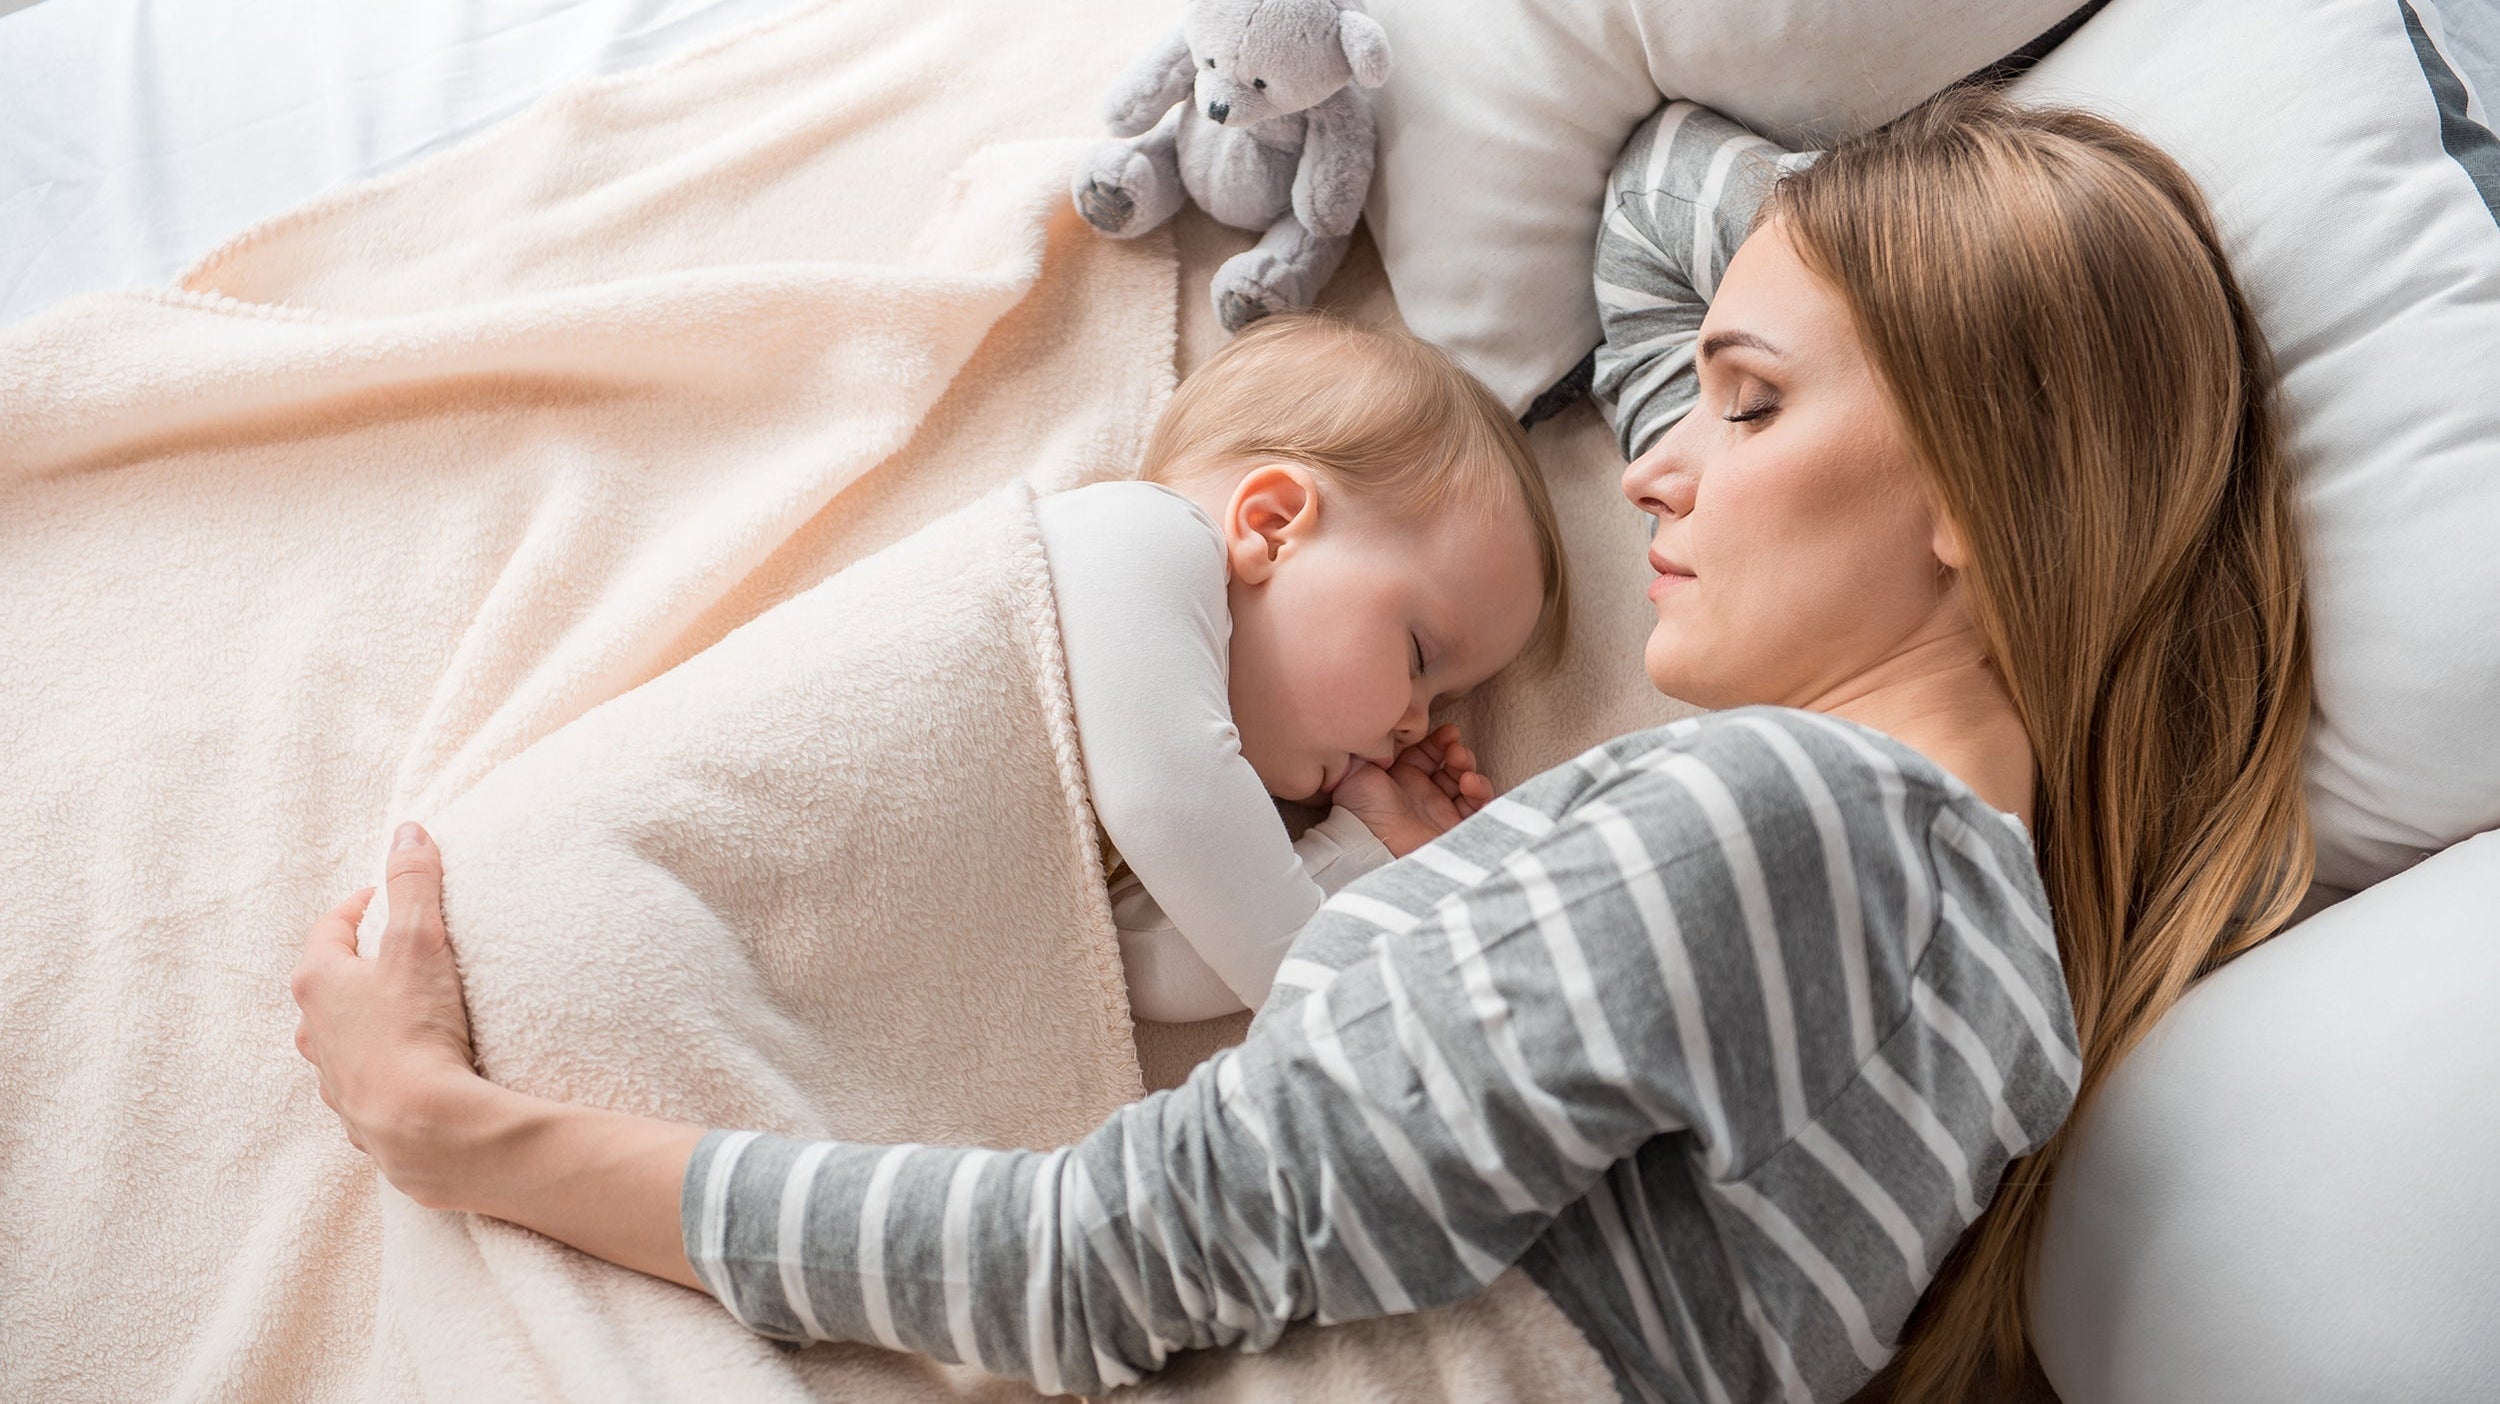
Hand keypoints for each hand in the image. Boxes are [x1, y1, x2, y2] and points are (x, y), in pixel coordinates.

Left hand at [291, 821, 491, 1208]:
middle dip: (360, 965)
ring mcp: (333, 1077)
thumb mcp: (419, 941)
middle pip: (330, 985)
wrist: (424, 1125)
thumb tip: (408, 831)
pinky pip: (365, 1080)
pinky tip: (415, 1067)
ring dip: (367, 1020)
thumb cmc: (414, 1028)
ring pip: (341, 1037)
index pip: (330, 929)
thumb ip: (414, 883)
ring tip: (409, 1010)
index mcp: (319, 983)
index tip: (388, 898)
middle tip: (398, 951)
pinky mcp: (359, 1116)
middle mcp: (314, 1031)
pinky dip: (384, 1067)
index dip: (360, 907)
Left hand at [1332, 723, 1493, 857]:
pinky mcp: (1455, 831)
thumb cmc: (1359, 810)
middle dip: (1458, 753)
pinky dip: (1480, 792)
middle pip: (1450, 767)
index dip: (1439, 741)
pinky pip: (1479, 808)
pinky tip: (1469, 783)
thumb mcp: (1354, 771)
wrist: (1371, 846)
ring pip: (1467, 784)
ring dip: (1469, 770)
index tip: (1448, 731)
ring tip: (1463, 769)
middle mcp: (1422, 796)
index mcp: (1400, 780)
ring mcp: (1440, 813)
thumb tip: (1373, 730)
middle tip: (1455, 749)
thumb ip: (1366, 748)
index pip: (1426, 753)